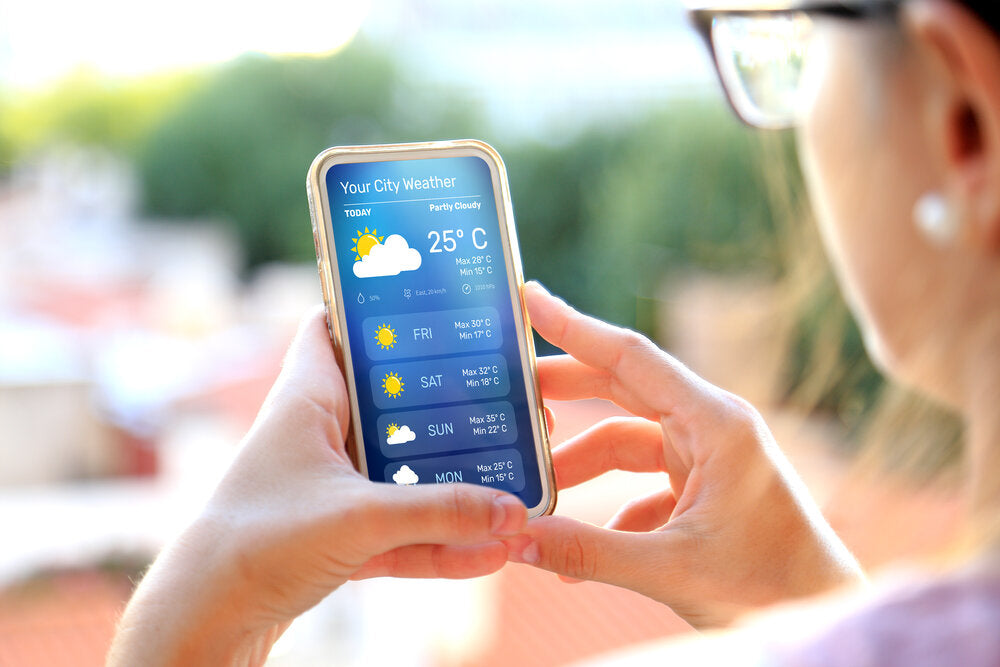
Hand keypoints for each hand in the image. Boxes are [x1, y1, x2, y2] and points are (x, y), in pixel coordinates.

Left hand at [108, 308, 527, 665]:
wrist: (206, 618)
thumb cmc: (257, 543)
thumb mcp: (359, 519)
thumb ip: (439, 512)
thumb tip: (512, 510)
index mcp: (308, 399)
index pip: (331, 327)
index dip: (371, 311)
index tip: (428, 305)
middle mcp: (319, 434)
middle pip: (391, 405)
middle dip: (445, 411)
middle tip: (504, 404)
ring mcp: (331, 487)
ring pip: (402, 475)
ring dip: (452, 490)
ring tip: (514, 493)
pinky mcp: (338, 535)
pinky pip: (400, 530)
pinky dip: (438, 540)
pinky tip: (490, 553)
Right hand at [507, 282, 863, 628]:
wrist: (823, 615)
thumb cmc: (771, 588)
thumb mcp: (671, 568)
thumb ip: (589, 551)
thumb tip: (518, 539)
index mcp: (715, 424)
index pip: (631, 357)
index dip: (575, 327)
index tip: (530, 299)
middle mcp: (712, 428)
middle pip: (622, 388)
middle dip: (564, 390)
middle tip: (508, 390)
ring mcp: (708, 457)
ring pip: (626, 440)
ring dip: (580, 464)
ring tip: (535, 492)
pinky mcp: (704, 488)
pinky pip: (640, 483)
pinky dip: (606, 508)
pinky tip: (578, 547)